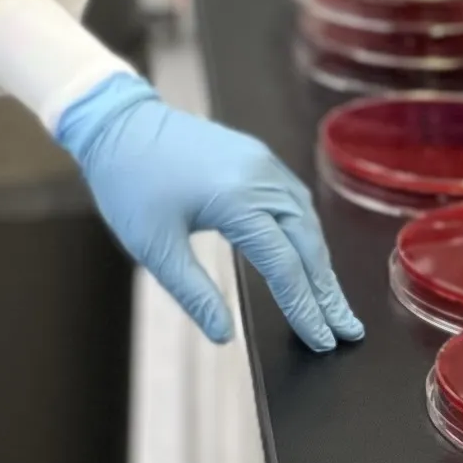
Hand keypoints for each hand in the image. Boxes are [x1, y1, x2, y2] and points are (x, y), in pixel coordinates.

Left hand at [51, 73, 362, 351]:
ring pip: (306, 220)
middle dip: (327, 291)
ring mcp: (262, 162)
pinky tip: (308, 257)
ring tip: (331, 303)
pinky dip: (306, 234)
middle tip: (346, 331)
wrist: (116, 121)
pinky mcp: (256, 156)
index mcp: (236, 199)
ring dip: (320, 263)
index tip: (322, 341)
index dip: (305, 307)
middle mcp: (260, 176)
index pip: (285, 265)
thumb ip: (193, 292)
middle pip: (308, 243)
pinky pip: (293, 200)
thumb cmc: (128, 182)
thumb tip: (223, 335)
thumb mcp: (153, 246)